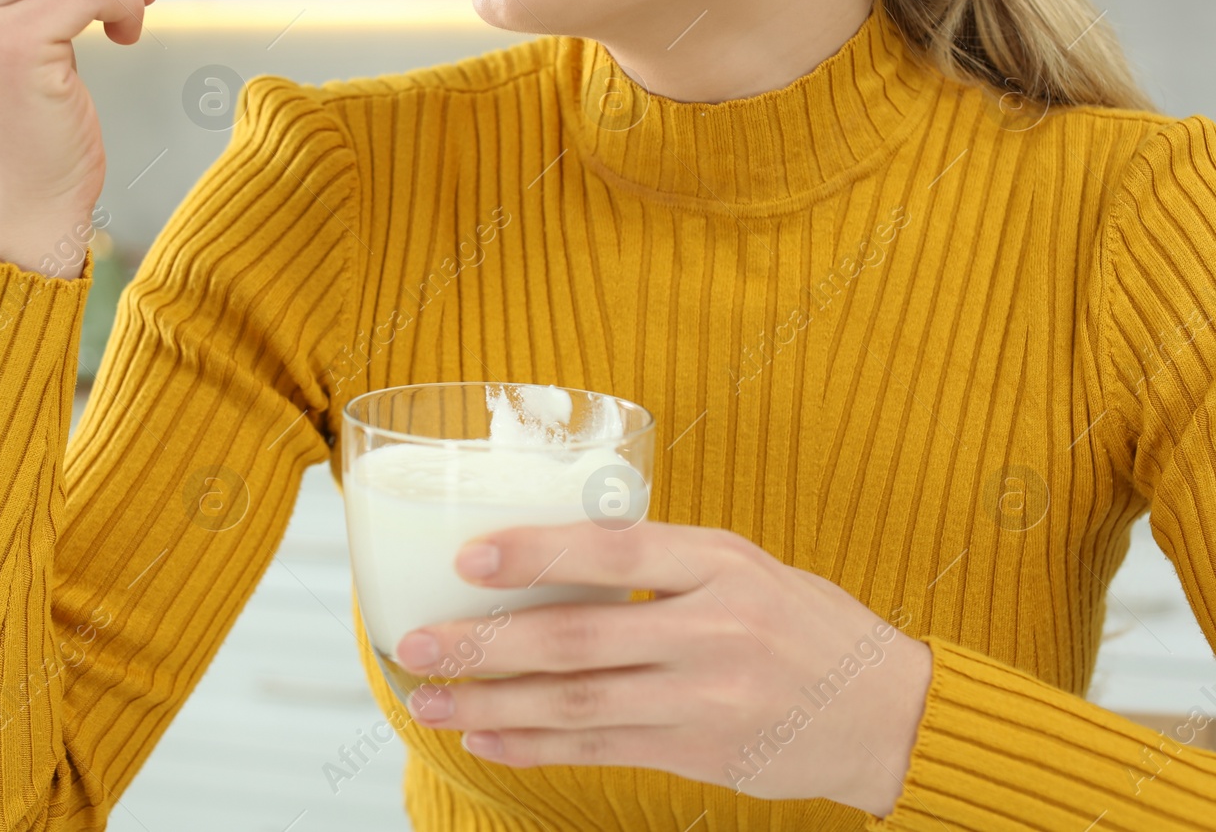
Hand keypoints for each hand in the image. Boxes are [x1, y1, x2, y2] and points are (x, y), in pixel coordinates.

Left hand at [394, 522, 931, 817]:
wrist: (887, 712)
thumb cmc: (803, 622)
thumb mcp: (744, 563)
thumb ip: (661, 560)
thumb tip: (550, 553)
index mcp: (722, 562)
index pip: (615, 549)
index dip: (536, 553)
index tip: (467, 558)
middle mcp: (715, 630)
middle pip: (579, 636)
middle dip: (486, 644)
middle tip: (414, 645)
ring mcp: (708, 699)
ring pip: (578, 703)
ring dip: (493, 705)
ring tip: (429, 701)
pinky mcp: (701, 753)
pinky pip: (601, 749)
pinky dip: (536, 746)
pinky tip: (485, 740)